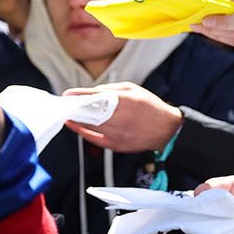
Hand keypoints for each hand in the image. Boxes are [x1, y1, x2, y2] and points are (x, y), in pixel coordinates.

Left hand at [62, 82, 180, 152]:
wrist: (167, 130)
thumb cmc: (151, 108)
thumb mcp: (133, 89)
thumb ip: (112, 89)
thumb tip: (94, 91)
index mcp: (124, 101)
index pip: (95, 97)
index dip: (79, 95)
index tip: (68, 94)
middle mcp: (120, 117)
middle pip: (90, 112)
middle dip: (75, 108)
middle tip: (65, 104)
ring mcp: (118, 132)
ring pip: (90, 125)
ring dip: (77, 119)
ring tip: (68, 113)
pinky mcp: (117, 144)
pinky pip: (94, 139)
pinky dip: (82, 132)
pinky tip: (75, 126)